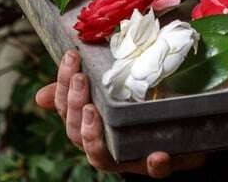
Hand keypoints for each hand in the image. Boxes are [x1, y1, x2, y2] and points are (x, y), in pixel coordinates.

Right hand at [34, 50, 207, 177]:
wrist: (188, 134)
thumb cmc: (140, 109)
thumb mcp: (113, 93)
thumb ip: (82, 90)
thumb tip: (39, 97)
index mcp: (91, 125)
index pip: (66, 109)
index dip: (63, 85)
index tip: (70, 56)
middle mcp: (104, 144)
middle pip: (76, 133)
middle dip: (74, 106)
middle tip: (81, 79)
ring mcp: (129, 157)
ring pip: (100, 158)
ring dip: (92, 137)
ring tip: (93, 112)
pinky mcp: (158, 164)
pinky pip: (153, 171)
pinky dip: (153, 165)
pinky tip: (156, 154)